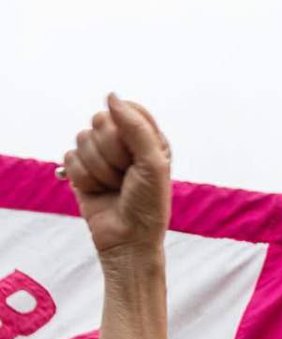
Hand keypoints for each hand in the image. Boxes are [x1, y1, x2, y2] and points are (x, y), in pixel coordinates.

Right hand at [61, 94, 170, 256]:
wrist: (128, 241)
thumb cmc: (148, 206)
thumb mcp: (153, 164)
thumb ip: (136, 126)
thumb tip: (110, 96)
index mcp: (146, 137)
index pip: (125, 109)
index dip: (125, 130)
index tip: (136, 156)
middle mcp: (122, 143)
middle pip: (100, 121)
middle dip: (111, 153)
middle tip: (125, 177)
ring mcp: (100, 156)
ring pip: (82, 140)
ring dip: (98, 170)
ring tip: (114, 188)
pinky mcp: (81, 171)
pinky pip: (70, 158)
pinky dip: (83, 179)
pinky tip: (98, 193)